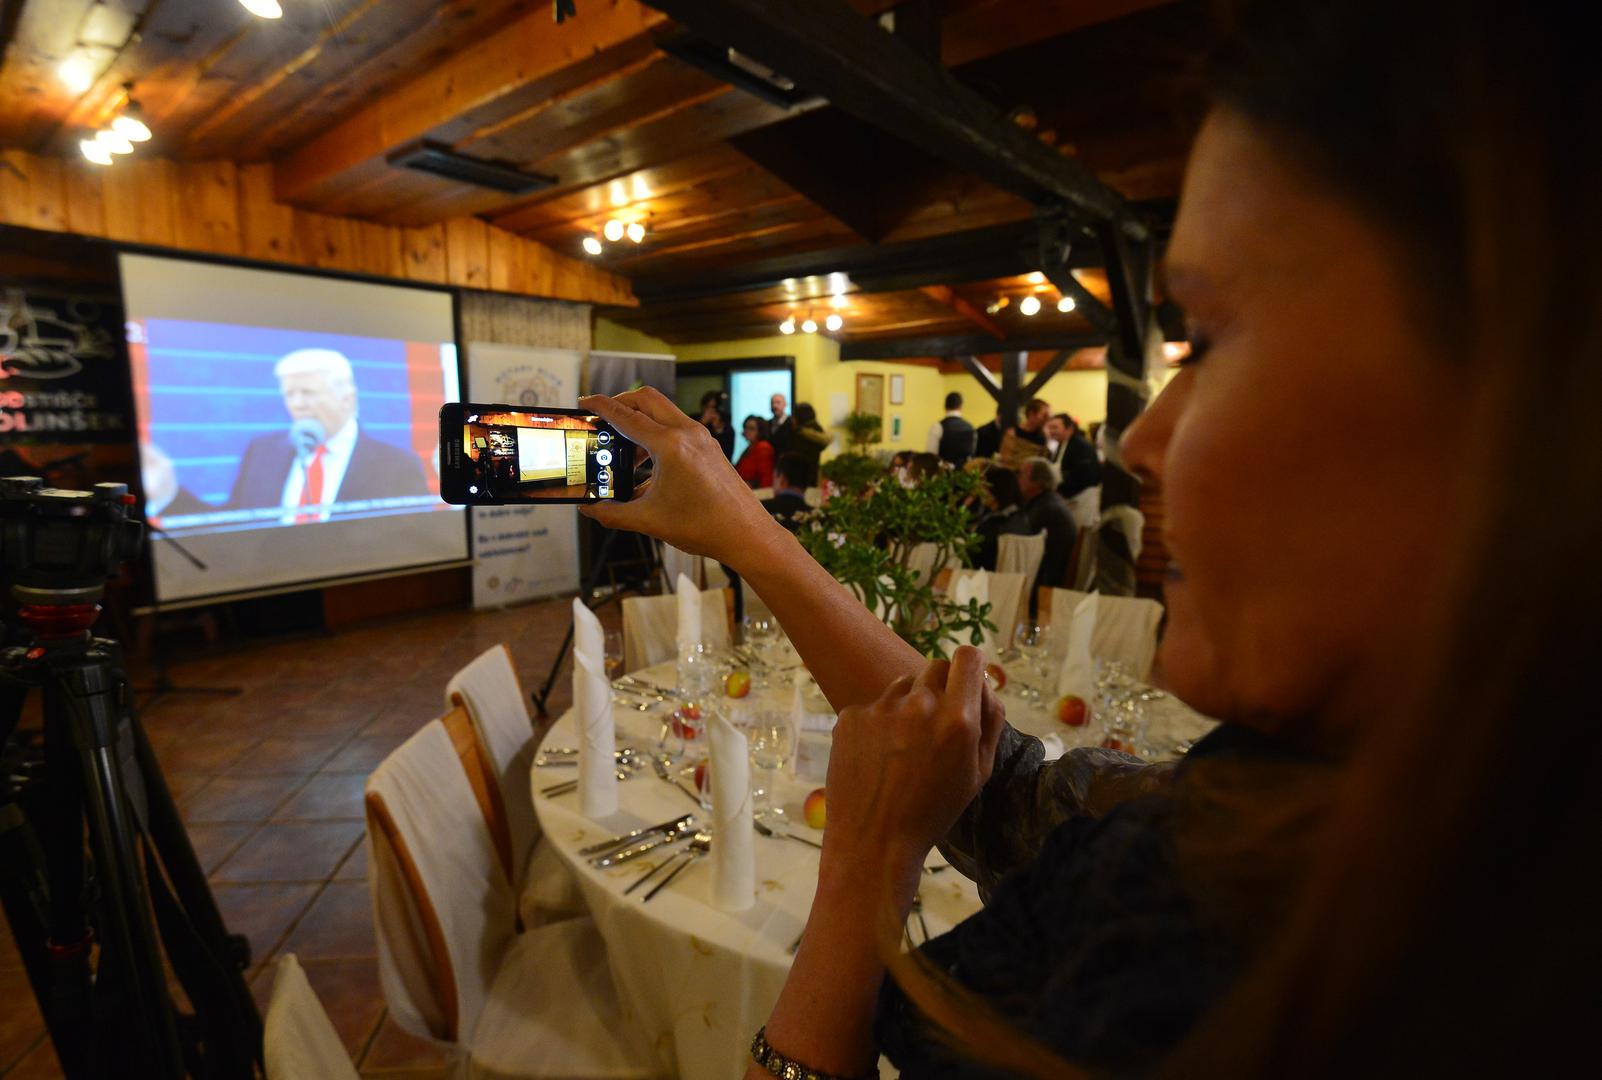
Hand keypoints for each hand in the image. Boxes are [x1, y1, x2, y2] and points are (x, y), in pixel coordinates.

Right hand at [577, 388, 780, 565]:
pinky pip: (677, 429)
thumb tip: (589, 509)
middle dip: (620, 403)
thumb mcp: (649, 520)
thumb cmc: (703, 527)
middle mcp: (688, 434)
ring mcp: (702, 438)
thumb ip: (612, 513)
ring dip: (640, 422)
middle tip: (602, 419)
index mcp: (670, 446)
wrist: (746, 534)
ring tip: (623, 451)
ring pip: (663, 413)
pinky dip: (658, 435)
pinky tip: (648, 467)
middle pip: (646, 399)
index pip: (626, 416)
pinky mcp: (709, 447)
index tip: (585, 402)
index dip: (600, 407)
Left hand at [821, 646, 1005, 874]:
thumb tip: (986, 685)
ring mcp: (881, 708)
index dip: (971, 666)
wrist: (874, 840)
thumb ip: (989, 721)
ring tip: (905, 747)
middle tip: (937, 722)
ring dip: (909, 703)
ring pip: (903, 685)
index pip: (968, 657)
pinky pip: (873, 706)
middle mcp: (920, 705)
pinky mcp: (851, 716)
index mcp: (958, 720)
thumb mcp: (978, 773)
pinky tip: (878, 757)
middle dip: (942, 686)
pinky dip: (878, 724)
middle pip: (936, 666)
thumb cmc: (933, 811)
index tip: (967, 681)